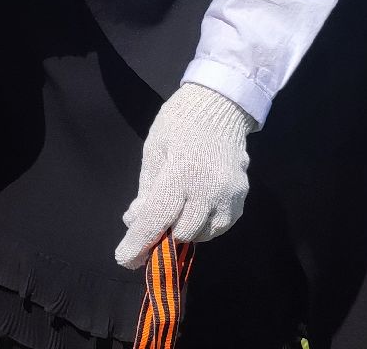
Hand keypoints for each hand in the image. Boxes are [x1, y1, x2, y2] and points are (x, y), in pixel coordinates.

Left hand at [114, 83, 257, 269]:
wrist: (220, 106)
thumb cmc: (179, 124)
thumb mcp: (153, 151)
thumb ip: (146, 191)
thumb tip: (135, 222)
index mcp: (181, 173)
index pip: (157, 219)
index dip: (138, 243)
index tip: (125, 259)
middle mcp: (209, 189)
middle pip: (182, 233)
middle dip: (162, 233)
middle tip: (150, 222)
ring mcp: (230, 195)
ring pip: (203, 234)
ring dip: (183, 230)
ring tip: (174, 209)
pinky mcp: (242, 197)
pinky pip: (220, 226)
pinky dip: (204, 225)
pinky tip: (194, 208)